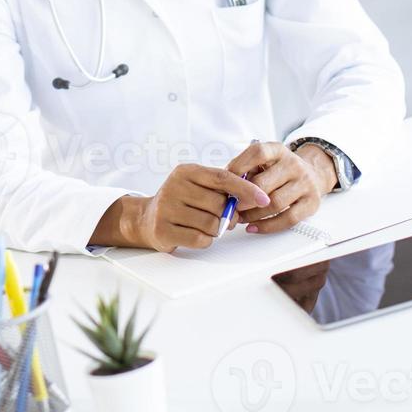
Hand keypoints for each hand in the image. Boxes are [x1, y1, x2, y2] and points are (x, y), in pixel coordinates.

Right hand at [136, 163, 270, 251]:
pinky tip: (196, 234)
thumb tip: (253, 197)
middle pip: (219, 204)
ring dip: (216, 229)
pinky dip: (205, 240)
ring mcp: (166, 208)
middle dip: (228, 215)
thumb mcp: (198, 186)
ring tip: (206, 226)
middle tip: (226, 219)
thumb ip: (222, 188)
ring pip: (211, 223)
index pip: (222, 177)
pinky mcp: (163, 230)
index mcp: (186, 171)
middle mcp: (174, 186)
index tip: (264, 199)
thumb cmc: (181, 201)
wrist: (146, 218)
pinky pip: (200, 239)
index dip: (246, 189)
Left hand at [226, 141, 337, 233]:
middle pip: (263, 183)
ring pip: (275, 203)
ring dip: (253, 215)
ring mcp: (305, 183)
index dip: (239, 167)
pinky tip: (254, 227)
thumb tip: (224, 187)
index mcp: (278, 150)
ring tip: (240, 218)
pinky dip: (268, 226)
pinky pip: (288, 219)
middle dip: (243, 198)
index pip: (258, 153)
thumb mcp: (264, 161)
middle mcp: (293, 164)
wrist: (312, 174)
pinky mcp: (312, 202)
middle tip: (231, 207)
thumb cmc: (278, 170)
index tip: (225, 182)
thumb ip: (246, 170)